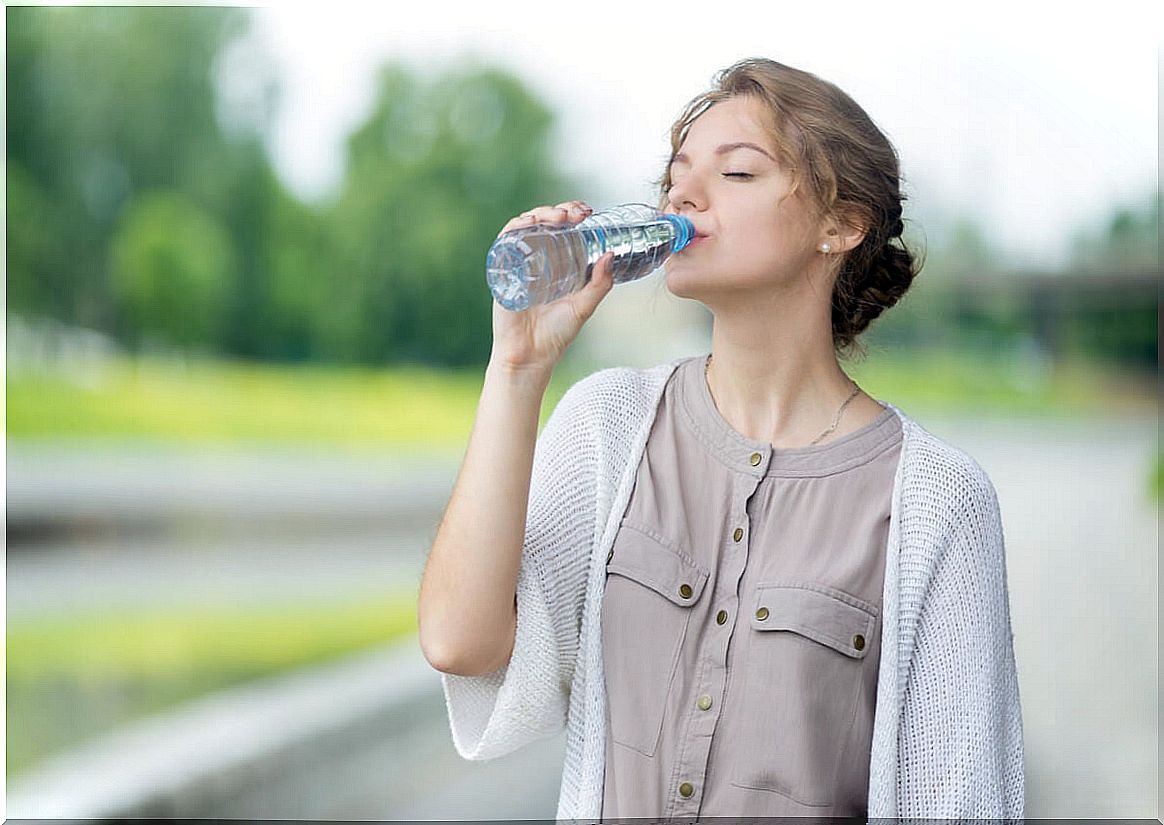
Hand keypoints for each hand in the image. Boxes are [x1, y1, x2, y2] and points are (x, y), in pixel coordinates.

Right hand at [489, 200, 614, 378]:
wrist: (529, 357)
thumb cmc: (555, 335)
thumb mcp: (584, 306)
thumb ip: (600, 284)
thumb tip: (610, 254)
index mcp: (557, 263)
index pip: (562, 228)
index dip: (572, 213)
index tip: (587, 212)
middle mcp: (536, 259)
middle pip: (543, 222)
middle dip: (559, 210)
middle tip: (575, 214)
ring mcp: (518, 263)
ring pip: (524, 226)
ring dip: (540, 214)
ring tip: (557, 218)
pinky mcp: (502, 271)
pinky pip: (504, 242)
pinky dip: (514, 228)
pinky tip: (527, 224)